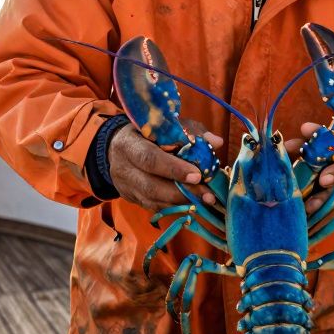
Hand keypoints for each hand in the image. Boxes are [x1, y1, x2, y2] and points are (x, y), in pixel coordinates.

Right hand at [108, 124, 222, 210]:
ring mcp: (126, 187)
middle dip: (182, 192)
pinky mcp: (132, 199)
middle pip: (151, 186)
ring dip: (181, 202)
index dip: (173, 169)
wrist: (117, 149)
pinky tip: (193, 204)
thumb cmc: (147, 134)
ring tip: (205, 201)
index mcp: (130, 144)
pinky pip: (154, 207)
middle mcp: (124, 168)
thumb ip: (190, 132)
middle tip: (207, 195)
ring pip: (153, 201)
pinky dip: (175, 206)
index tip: (197, 175)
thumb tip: (216, 142)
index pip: (150, 159)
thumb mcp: (165, 126)